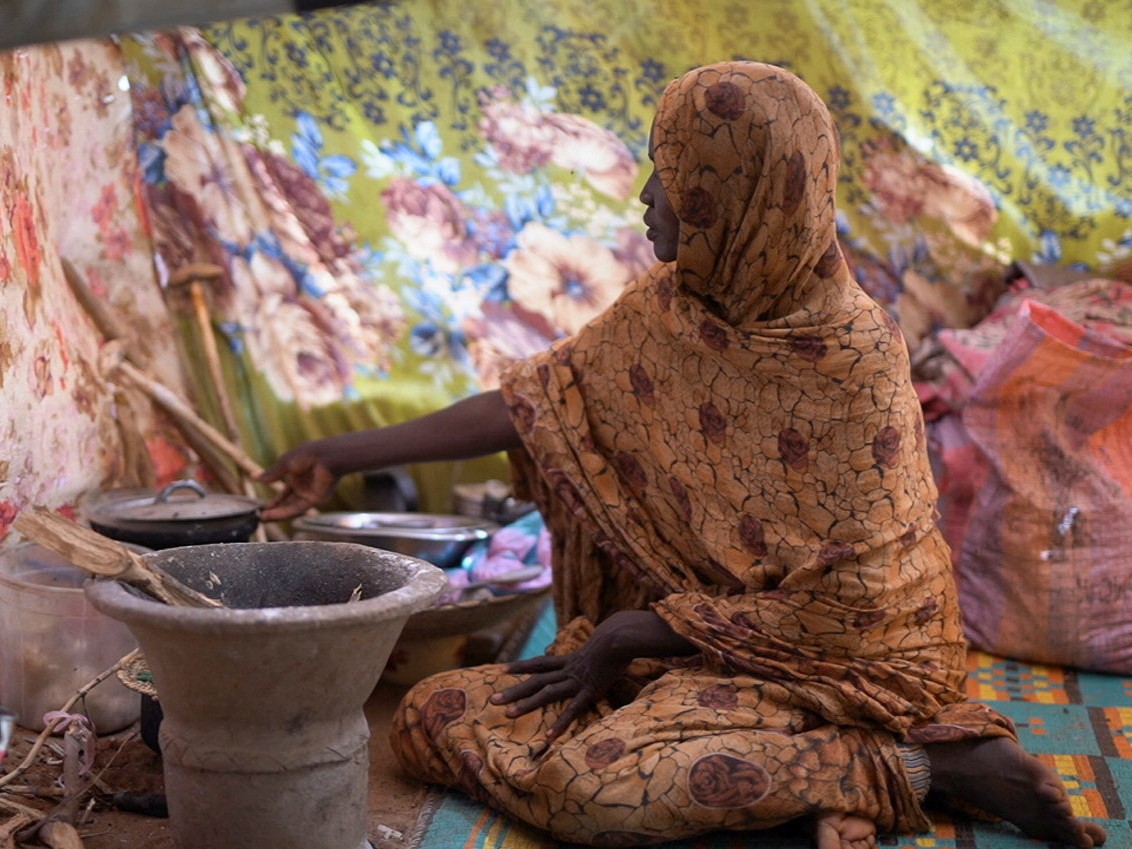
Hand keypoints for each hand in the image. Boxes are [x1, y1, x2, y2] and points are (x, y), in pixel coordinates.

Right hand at [257, 447, 338, 520]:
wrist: (327, 456)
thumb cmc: (309, 454)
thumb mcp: (285, 463)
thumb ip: (272, 473)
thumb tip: (254, 477)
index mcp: (297, 477)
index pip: (284, 494)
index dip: (274, 501)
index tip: (262, 506)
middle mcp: (304, 487)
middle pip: (287, 503)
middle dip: (274, 510)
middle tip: (259, 516)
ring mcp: (310, 493)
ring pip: (291, 507)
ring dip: (277, 513)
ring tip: (262, 518)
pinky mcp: (316, 499)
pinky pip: (298, 508)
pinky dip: (285, 512)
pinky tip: (272, 515)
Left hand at [490, 610, 694, 742]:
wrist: (621, 636)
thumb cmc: (615, 640)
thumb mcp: (598, 646)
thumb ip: (591, 651)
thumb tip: (592, 651)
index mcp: (568, 660)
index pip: (539, 662)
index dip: (521, 666)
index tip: (503, 670)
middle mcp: (567, 670)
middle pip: (535, 681)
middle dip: (513, 690)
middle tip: (492, 701)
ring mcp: (576, 681)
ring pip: (546, 694)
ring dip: (526, 705)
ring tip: (508, 715)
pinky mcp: (588, 691)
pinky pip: (572, 710)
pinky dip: (560, 723)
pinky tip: (548, 736)